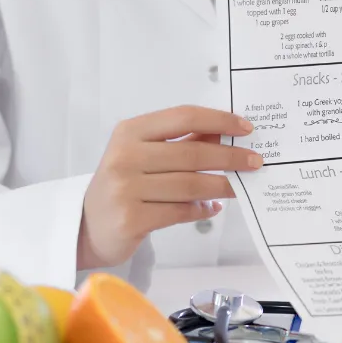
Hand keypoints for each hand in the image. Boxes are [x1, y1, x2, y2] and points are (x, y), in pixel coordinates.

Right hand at [78, 105, 260, 268]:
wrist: (86, 225)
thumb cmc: (123, 184)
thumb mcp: (143, 155)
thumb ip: (180, 142)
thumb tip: (226, 133)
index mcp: (129, 132)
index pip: (182, 117)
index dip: (218, 120)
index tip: (246, 128)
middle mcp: (125, 157)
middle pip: (191, 154)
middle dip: (230, 158)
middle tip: (255, 162)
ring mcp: (127, 189)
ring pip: (190, 185)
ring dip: (221, 187)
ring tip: (240, 187)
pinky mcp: (132, 219)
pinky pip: (180, 211)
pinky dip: (202, 210)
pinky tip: (212, 207)